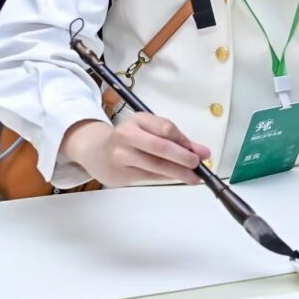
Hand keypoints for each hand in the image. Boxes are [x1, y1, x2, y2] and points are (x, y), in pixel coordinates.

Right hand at [62, 113, 210, 186]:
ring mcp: (121, 155)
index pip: (165, 128)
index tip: (200, 151)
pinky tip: (177, 178)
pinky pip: (148, 176)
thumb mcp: (151, 131)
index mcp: (138, 119)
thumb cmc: (130, 139)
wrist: (95, 151)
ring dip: (177, 172)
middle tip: (197, 165)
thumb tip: (203, 152)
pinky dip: (166, 177)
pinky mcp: (119, 173)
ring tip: (193, 178)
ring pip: (154, 165)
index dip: (184, 141)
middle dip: (182, 157)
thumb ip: (177, 140)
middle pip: (159, 147)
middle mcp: (127, 135)